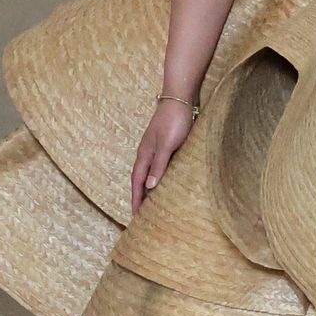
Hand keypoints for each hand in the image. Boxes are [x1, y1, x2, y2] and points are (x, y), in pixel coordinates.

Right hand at [131, 97, 194, 211]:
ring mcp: (156, 149)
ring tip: (153, 204)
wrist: (181, 99)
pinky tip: (167, 183)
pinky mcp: (167, 145)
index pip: (138, 182)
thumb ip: (158, 165)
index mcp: (145, 155)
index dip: (136, 199)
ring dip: (149, 189)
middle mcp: (148, 153)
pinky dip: (159, 178)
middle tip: (142, 215)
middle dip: (140, 197)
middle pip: (141, 180)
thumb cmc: (174, 121)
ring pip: (150, 173)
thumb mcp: (166, 145)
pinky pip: (160, 167)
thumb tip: (149, 187)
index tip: (135, 216)